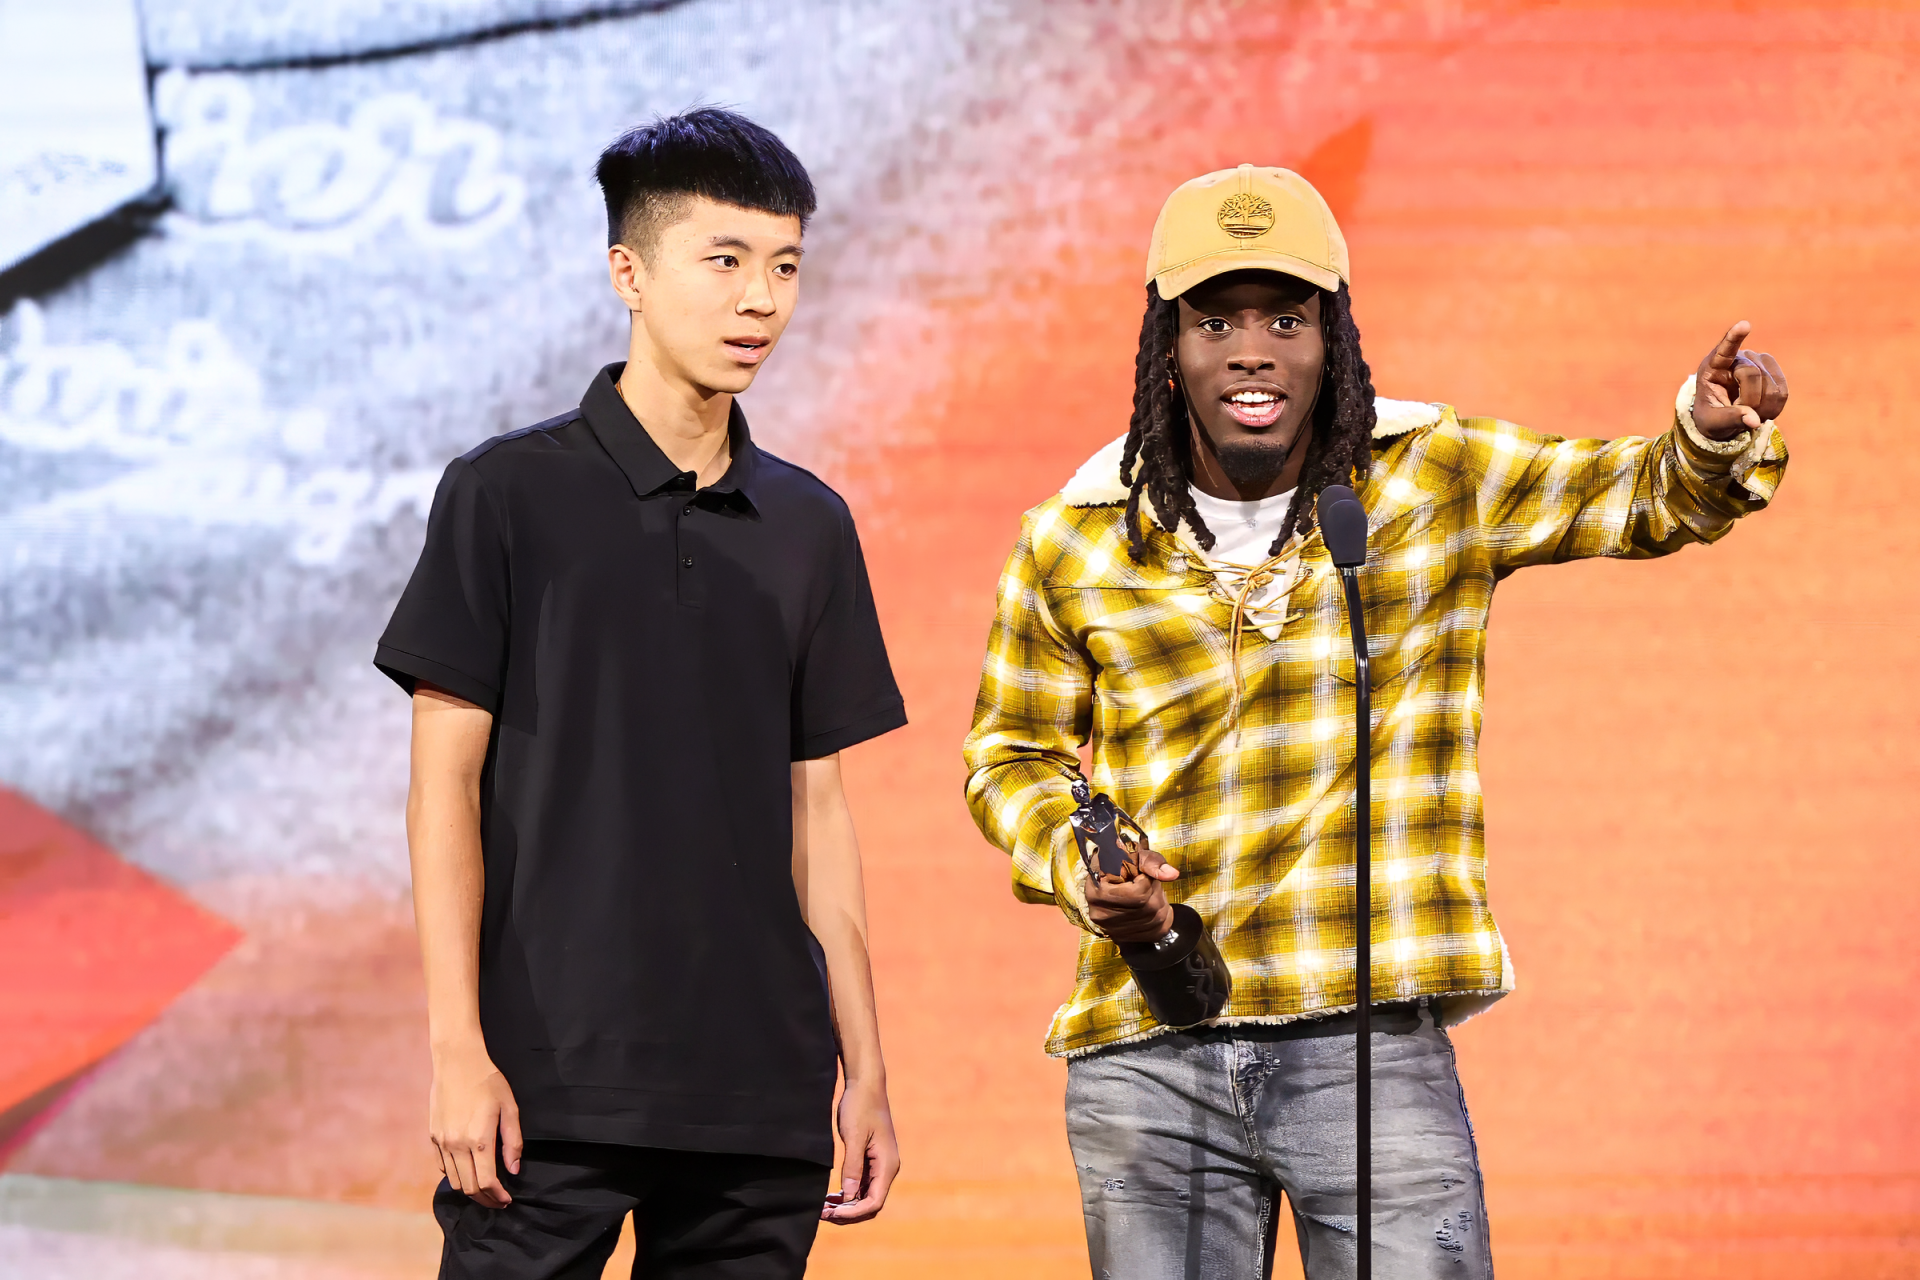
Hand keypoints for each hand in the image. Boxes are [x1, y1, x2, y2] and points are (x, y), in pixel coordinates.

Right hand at [429, 1043, 522, 1207]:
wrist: (457, 1062)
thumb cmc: (488, 1081)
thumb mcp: (509, 1107)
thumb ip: (513, 1142)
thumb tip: (513, 1170)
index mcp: (479, 1139)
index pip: (486, 1182)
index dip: (497, 1196)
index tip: (506, 1199)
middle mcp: (456, 1145)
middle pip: (468, 1187)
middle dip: (485, 1199)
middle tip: (498, 1200)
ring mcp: (441, 1142)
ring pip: (453, 1181)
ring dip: (469, 1190)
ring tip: (485, 1189)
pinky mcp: (432, 1137)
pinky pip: (442, 1166)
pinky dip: (455, 1175)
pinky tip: (468, 1171)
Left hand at [822, 1078, 898, 1223]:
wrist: (865, 1084)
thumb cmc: (861, 1106)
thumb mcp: (854, 1136)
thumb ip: (852, 1167)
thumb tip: (848, 1196)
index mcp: (887, 1165)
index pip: (874, 1202)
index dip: (853, 1213)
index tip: (830, 1214)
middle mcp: (886, 1169)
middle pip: (870, 1204)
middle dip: (848, 1213)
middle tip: (822, 1213)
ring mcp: (879, 1165)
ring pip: (865, 1197)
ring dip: (846, 1206)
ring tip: (823, 1208)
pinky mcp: (871, 1160)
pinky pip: (861, 1185)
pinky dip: (847, 1194)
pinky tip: (831, 1197)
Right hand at [1085, 846, 1180, 941]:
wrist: (1103, 881)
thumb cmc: (1116, 866)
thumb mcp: (1131, 856)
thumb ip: (1151, 862)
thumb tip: (1172, 875)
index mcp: (1097, 892)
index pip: (1139, 892)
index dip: (1147, 880)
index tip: (1140, 875)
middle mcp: (1102, 915)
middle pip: (1149, 907)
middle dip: (1156, 891)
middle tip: (1148, 883)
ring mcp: (1113, 930)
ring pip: (1155, 920)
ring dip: (1161, 903)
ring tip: (1149, 893)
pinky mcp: (1124, 937)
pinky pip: (1156, 932)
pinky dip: (1163, 919)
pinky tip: (1155, 907)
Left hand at [1692, 321, 1787, 440]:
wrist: (1725, 417)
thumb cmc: (1711, 417)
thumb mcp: (1712, 423)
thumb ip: (1730, 419)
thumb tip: (1754, 420)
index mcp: (1713, 367)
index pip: (1724, 350)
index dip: (1734, 338)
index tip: (1744, 325)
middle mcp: (1738, 358)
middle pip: (1751, 375)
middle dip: (1748, 401)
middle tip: (1738, 413)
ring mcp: (1758, 362)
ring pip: (1771, 386)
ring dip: (1761, 408)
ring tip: (1748, 412)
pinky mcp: (1774, 371)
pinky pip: (1782, 392)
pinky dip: (1774, 408)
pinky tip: (1762, 412)